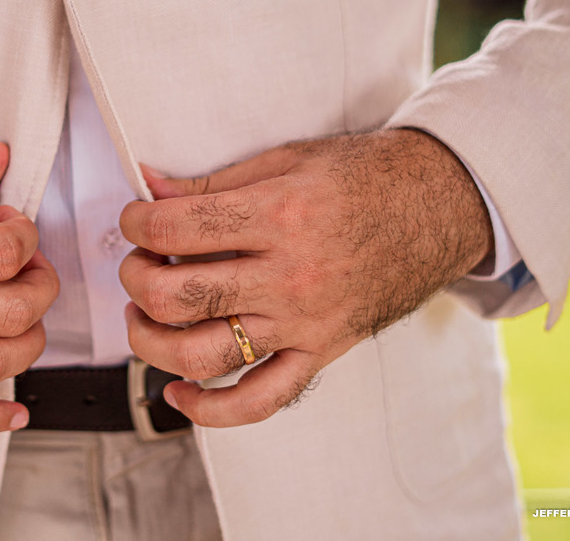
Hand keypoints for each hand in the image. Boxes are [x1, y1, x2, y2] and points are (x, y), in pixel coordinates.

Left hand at [118, 129, 491, 427]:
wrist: (435, 206)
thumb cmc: (361, 177)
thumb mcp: (284, 160)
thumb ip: (212, 182)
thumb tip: (149, 185)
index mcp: (279, 215)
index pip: (176, 229)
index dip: (136, 224)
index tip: (134, 220)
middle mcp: (289, 276)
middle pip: (178, 296)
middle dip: (135, 278)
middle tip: (137, 262)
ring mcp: (304, 322)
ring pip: (203, 356)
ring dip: (151, 342)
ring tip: (143, 316)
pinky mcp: (319, 353)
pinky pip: (259, 401)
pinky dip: (209, 410)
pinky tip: (178, 394)